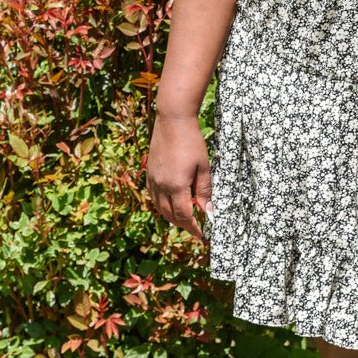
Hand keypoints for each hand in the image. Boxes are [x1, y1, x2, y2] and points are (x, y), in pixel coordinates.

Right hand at [146, 115, 211, 241]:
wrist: (172, 120)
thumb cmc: (192, 142)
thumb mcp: (204, 167)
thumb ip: (205, 191)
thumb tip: (208, 211)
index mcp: (176, 186)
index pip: (185, 216)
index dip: (194, 229)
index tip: (203, 236)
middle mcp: (161, 186)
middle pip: (170, 215)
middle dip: (184, 225)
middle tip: (196, 229)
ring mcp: (152, 180)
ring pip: (159, 208)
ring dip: (172, 217)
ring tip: (185, 220)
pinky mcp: (149, 173)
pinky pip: (153, 197)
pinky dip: (162, 206)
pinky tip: (171, 204)